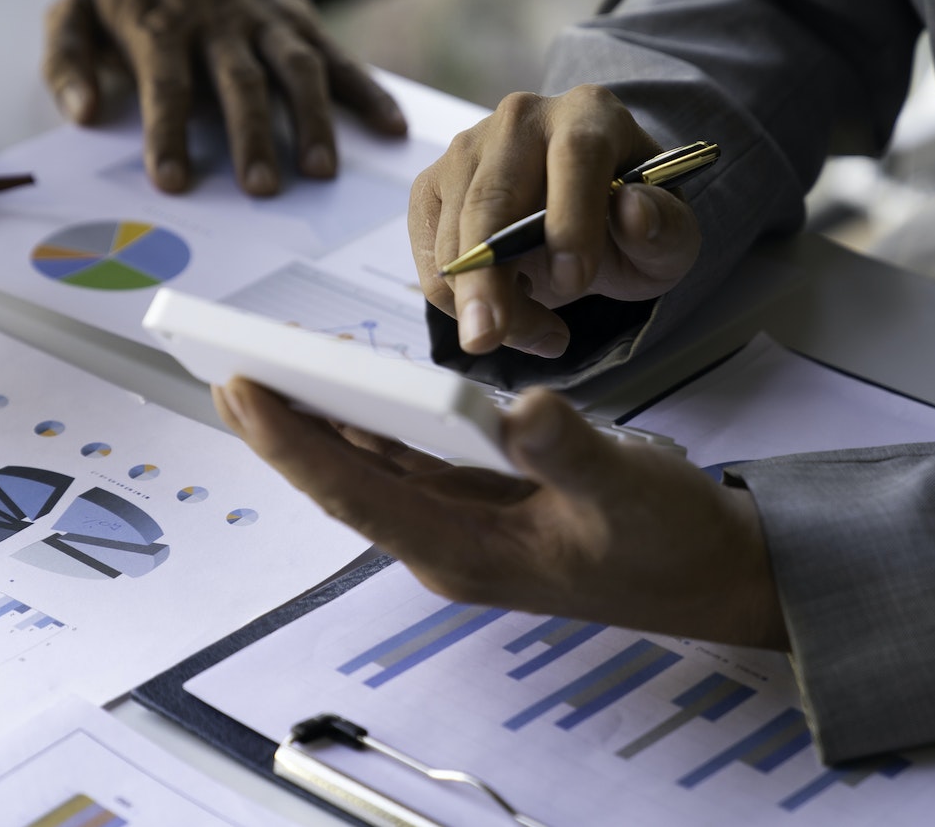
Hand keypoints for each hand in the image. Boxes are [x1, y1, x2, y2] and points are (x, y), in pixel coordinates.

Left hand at [42, 0, 407, 194]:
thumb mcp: (76, 11)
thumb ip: (66, 60)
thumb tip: (84, 111)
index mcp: (162, 27)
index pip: (168, 85)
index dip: (169, 133)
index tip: (174, 182)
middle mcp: (220, 25)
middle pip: (239, 83)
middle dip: (251, 137)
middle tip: (261, 190)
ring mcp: (268, 23)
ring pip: (296, 69)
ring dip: (313, 119)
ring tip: (322, 171)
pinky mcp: (303, 23)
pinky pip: (340, 58)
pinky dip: (369, 91)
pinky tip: (391, 127)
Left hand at [217, 376, 786, 647]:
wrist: (713, 571)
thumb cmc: (670, 538)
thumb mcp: (628, 489)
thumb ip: (572, 451)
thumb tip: (516, 410)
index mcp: (465, 550)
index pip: (355, 490)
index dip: (291, 441)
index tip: (239, 390)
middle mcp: (446, 542)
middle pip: (342, 479)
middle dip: (280, 426)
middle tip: (221, 366)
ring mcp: (459, 522)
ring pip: (368, 466)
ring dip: (318, 419)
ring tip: (266, 363)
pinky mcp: (477, 500)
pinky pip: (404, 458)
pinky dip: (371, 420)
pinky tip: (349, 385)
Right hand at [412, 84, 700, 357]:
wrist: (586, 215)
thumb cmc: (629, 222)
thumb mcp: (670, 235)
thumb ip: (665, 226)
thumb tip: (632, 211)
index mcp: (589, 114)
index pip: (576, 155)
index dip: (571, 219)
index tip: (573, 281)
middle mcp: (521, 119)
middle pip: (492, 197)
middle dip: (487, 276)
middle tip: (489, 338)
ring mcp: (467, 149)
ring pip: (456, 235)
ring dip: (486, 302)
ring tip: (541, 333)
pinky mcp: (433, 186)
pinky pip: (432, 254)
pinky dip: (459, 300)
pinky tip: (509, 309)